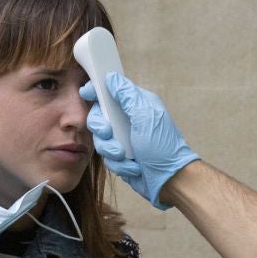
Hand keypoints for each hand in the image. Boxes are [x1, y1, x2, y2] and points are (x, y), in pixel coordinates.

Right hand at [80, 71, 200, 208]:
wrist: (169, 180)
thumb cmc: (163, 147)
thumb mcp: (146, 115)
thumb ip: (127, 95)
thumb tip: (112, 78)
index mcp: (136, 105)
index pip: (110, 92)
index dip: (96, 91)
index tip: (87, 93)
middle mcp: (128, 121)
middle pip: (98, 117)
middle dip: (101, 128)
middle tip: (109, 133)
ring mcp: (123, 139)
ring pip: (100, 140)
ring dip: (111, 150)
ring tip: (125, 155)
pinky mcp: (120, 157)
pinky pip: (107, 158)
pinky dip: (119, 164)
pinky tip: (132, 166)